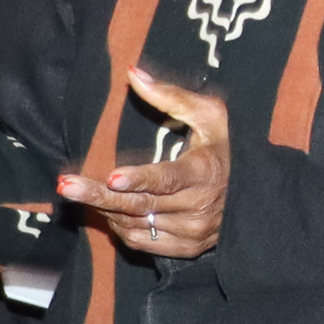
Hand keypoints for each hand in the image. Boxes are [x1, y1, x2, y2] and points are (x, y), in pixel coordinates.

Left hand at [59, 66, 230, 260]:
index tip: (112, 177)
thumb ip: (170, 96)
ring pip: (136, 225)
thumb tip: (133, 74)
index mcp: (205, 172)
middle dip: (99, 195)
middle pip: (141, 204)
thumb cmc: (226, 147)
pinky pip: (142, 243)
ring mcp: (194, 232)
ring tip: (83, 191)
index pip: (168, 178)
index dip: (140, 179)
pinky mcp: (188, 248)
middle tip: (66, 186)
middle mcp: (199, 207)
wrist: (257, 195)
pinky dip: (121, 227)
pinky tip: (109, 210)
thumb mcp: (209, 115)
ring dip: (106, 209)